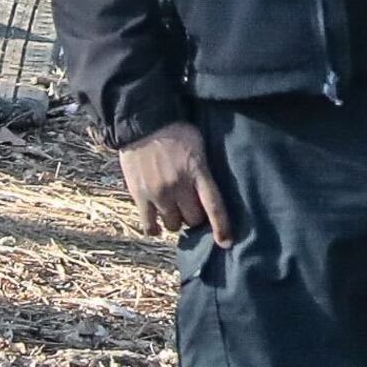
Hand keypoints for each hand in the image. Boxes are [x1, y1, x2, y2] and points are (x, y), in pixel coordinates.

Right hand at [118, 121, 237, 242]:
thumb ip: (204, 169)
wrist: (144, 123)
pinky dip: (154, 228)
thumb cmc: (177, 130)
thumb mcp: (200, 145)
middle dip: (196, 218)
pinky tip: (157, 225)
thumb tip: (213, 191)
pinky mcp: (139, 196)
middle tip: (194, 210)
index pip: (214, 206)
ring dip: (176, 220)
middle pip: (193, 219)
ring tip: (175, 210)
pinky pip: (148, 224)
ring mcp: (158, 193)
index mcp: (198, 171)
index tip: (226, 243)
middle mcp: (179, 186)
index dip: (221, 227)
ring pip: (172, 224)